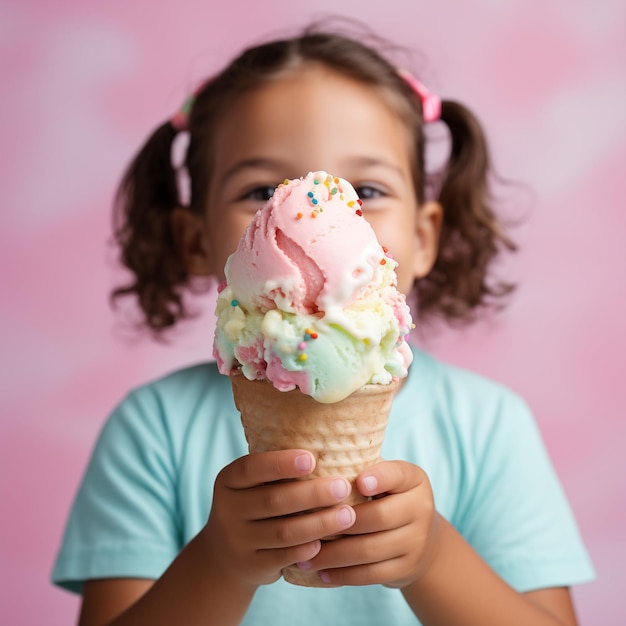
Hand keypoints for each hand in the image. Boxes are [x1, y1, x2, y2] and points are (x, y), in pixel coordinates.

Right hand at [201, 450, 356, 588]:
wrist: (226, 555)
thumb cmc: (254, 504)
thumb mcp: (252, 485)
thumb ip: (277, 470)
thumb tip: (329, 448)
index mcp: (229, 480)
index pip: (251, 468)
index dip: (280, 463)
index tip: (311, 459)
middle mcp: (228, 509)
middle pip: (273, 500)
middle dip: (313, 493)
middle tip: (343, 487)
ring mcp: (238, 540)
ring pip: (283, 532)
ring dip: (319, 523)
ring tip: (348, 515)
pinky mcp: (252, 565)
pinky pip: (284, 557)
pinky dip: (307, 549)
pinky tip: (327, 542)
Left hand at [296, 461, 437, 587]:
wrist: (421, 536)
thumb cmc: (386, 497)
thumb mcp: (384, 478)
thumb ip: (360, 469)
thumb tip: (312, 466)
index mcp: (413, 479)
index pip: (396, 475)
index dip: (379, 478)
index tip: (357, 481)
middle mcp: (421, 508)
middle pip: (378, 517)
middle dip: (340, 523)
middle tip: (307, 526)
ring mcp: (417, 542)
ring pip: (370, 550)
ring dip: (334, 555)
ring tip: (305, 556)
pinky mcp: (407, 568)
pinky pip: (372, 574)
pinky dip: (343, 575)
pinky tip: (321, 573)